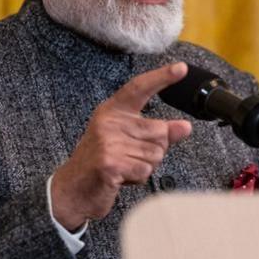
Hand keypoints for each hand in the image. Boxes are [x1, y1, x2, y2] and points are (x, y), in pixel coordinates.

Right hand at [50, 62, 191, 229]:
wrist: (73, 190)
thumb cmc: (104, 162)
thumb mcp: (129, 141)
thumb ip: (158, 133)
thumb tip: (186, 126)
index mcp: (113, 111)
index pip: (139, 88)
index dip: (161, 77)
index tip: (182, 68)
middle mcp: (109, 122)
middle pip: (160, 131)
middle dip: (155, 150)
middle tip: (130, 157)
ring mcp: (107, 142)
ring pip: (155, 154)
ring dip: (145, 166)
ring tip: (124, 168)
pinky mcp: (109, 163)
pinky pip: (145, 170)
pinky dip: (138, 178)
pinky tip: (121, 178)